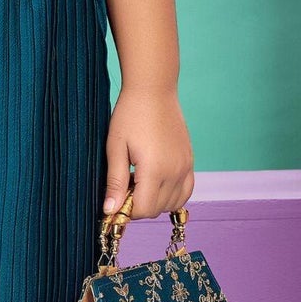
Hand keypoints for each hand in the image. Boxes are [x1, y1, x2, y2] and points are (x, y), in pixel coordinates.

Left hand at [103, 83, 193, 219]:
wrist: (154, 89)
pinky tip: (155, 182)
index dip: (125, 210)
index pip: (142, 210)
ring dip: (154, 200)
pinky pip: (186, 191)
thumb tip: (110, 211)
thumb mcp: (115, 147)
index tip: (114, 197)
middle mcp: (175, 171)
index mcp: (155, 169)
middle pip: (156, 209)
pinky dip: (171, 195)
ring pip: (172, 204)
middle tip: (124, 183)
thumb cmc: (130, 115)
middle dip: (137, 205)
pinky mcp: (190, 161)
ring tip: (138, 179)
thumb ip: (115, 182)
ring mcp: (186, 166)